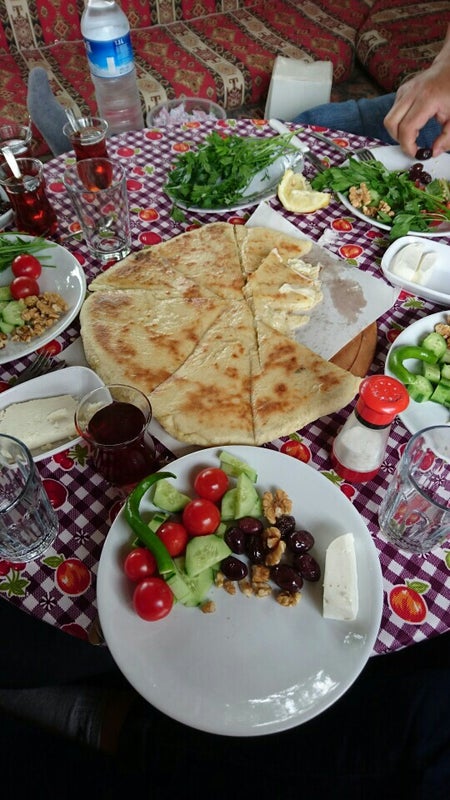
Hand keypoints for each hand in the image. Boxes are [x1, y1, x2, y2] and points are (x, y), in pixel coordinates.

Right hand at [384, 25, 449, 156]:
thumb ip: (447, 137)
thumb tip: (435, 151)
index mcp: (426, 99)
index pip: (406, 128)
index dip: (408, 146)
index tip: (416, 153)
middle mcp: (411, 93)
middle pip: (390, 123)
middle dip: (399, 140)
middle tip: (412, 146)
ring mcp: (404, 90)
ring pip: (389, 118)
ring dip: (398, 132)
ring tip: (414, 135)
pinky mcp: (402, 91)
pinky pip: (393, 112)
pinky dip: (399, 122)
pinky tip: (413, 124)